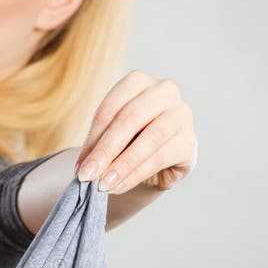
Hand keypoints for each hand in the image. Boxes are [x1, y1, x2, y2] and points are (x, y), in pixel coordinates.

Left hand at [73, 70, 197, 191]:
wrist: (162, 158)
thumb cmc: (132, 140)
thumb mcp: (112, 137)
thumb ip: (98, 146)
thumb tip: (82, 169)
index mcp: (138, 82)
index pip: (111, 107)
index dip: (92, 138)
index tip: (79, 165)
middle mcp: (163, 91)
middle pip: (130, 119)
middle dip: (105, 151)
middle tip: (87, 176)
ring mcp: (181, 114)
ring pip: (150, 138)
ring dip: (123, 164)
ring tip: (104, 184)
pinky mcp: (189, 140)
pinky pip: (161, 157)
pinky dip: (137, 174)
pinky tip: (120, 186)